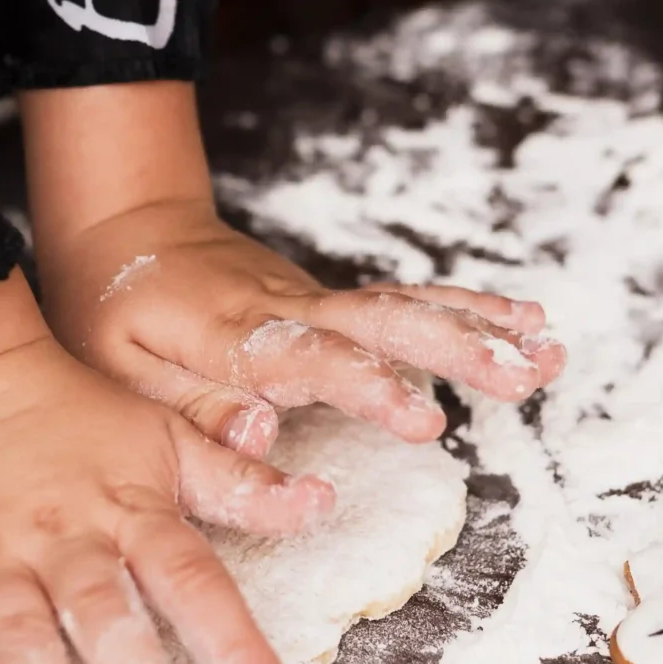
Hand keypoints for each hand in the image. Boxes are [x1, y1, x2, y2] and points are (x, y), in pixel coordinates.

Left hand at [42, 194, 564, 457]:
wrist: (123, 228)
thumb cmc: (111, 314)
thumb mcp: (118, 372)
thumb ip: (192, 407)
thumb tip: (266, 435)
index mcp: (233, 334)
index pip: (312, 360)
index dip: (369, 387)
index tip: (424, 419)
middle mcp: (289, 308)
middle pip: (383, 323)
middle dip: (458, 349)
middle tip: (526, 374)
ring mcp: (317, 298)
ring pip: (406, 307)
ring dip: (481, 329)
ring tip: (550, 352)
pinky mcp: (331, 301)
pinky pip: (405, 302)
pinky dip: (467, 307)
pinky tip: (525, 322)